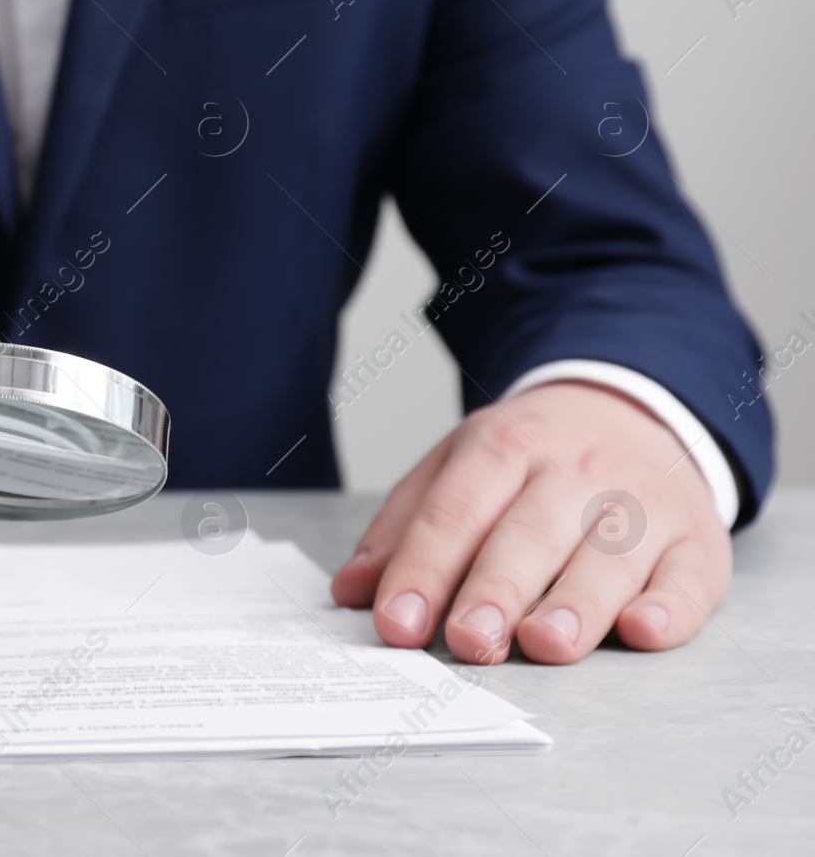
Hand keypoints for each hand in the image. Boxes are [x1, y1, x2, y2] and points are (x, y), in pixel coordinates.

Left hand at [331, 381, 730, 664]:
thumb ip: (402, 528)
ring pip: (607, 557)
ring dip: (577, 603)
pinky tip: (643, 630)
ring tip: (546, 644)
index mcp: (501, 448)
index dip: (422, 571)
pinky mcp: (698, 538)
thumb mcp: (456, 466)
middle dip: (496, 590)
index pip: (453, 514)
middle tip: (469, 640)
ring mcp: (641, 503)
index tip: (396, 624)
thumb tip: (353, 590)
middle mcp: (573, 471)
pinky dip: (670, 607)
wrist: (629, 409)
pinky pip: (688, 576)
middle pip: (528, 535)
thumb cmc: (531, 458)